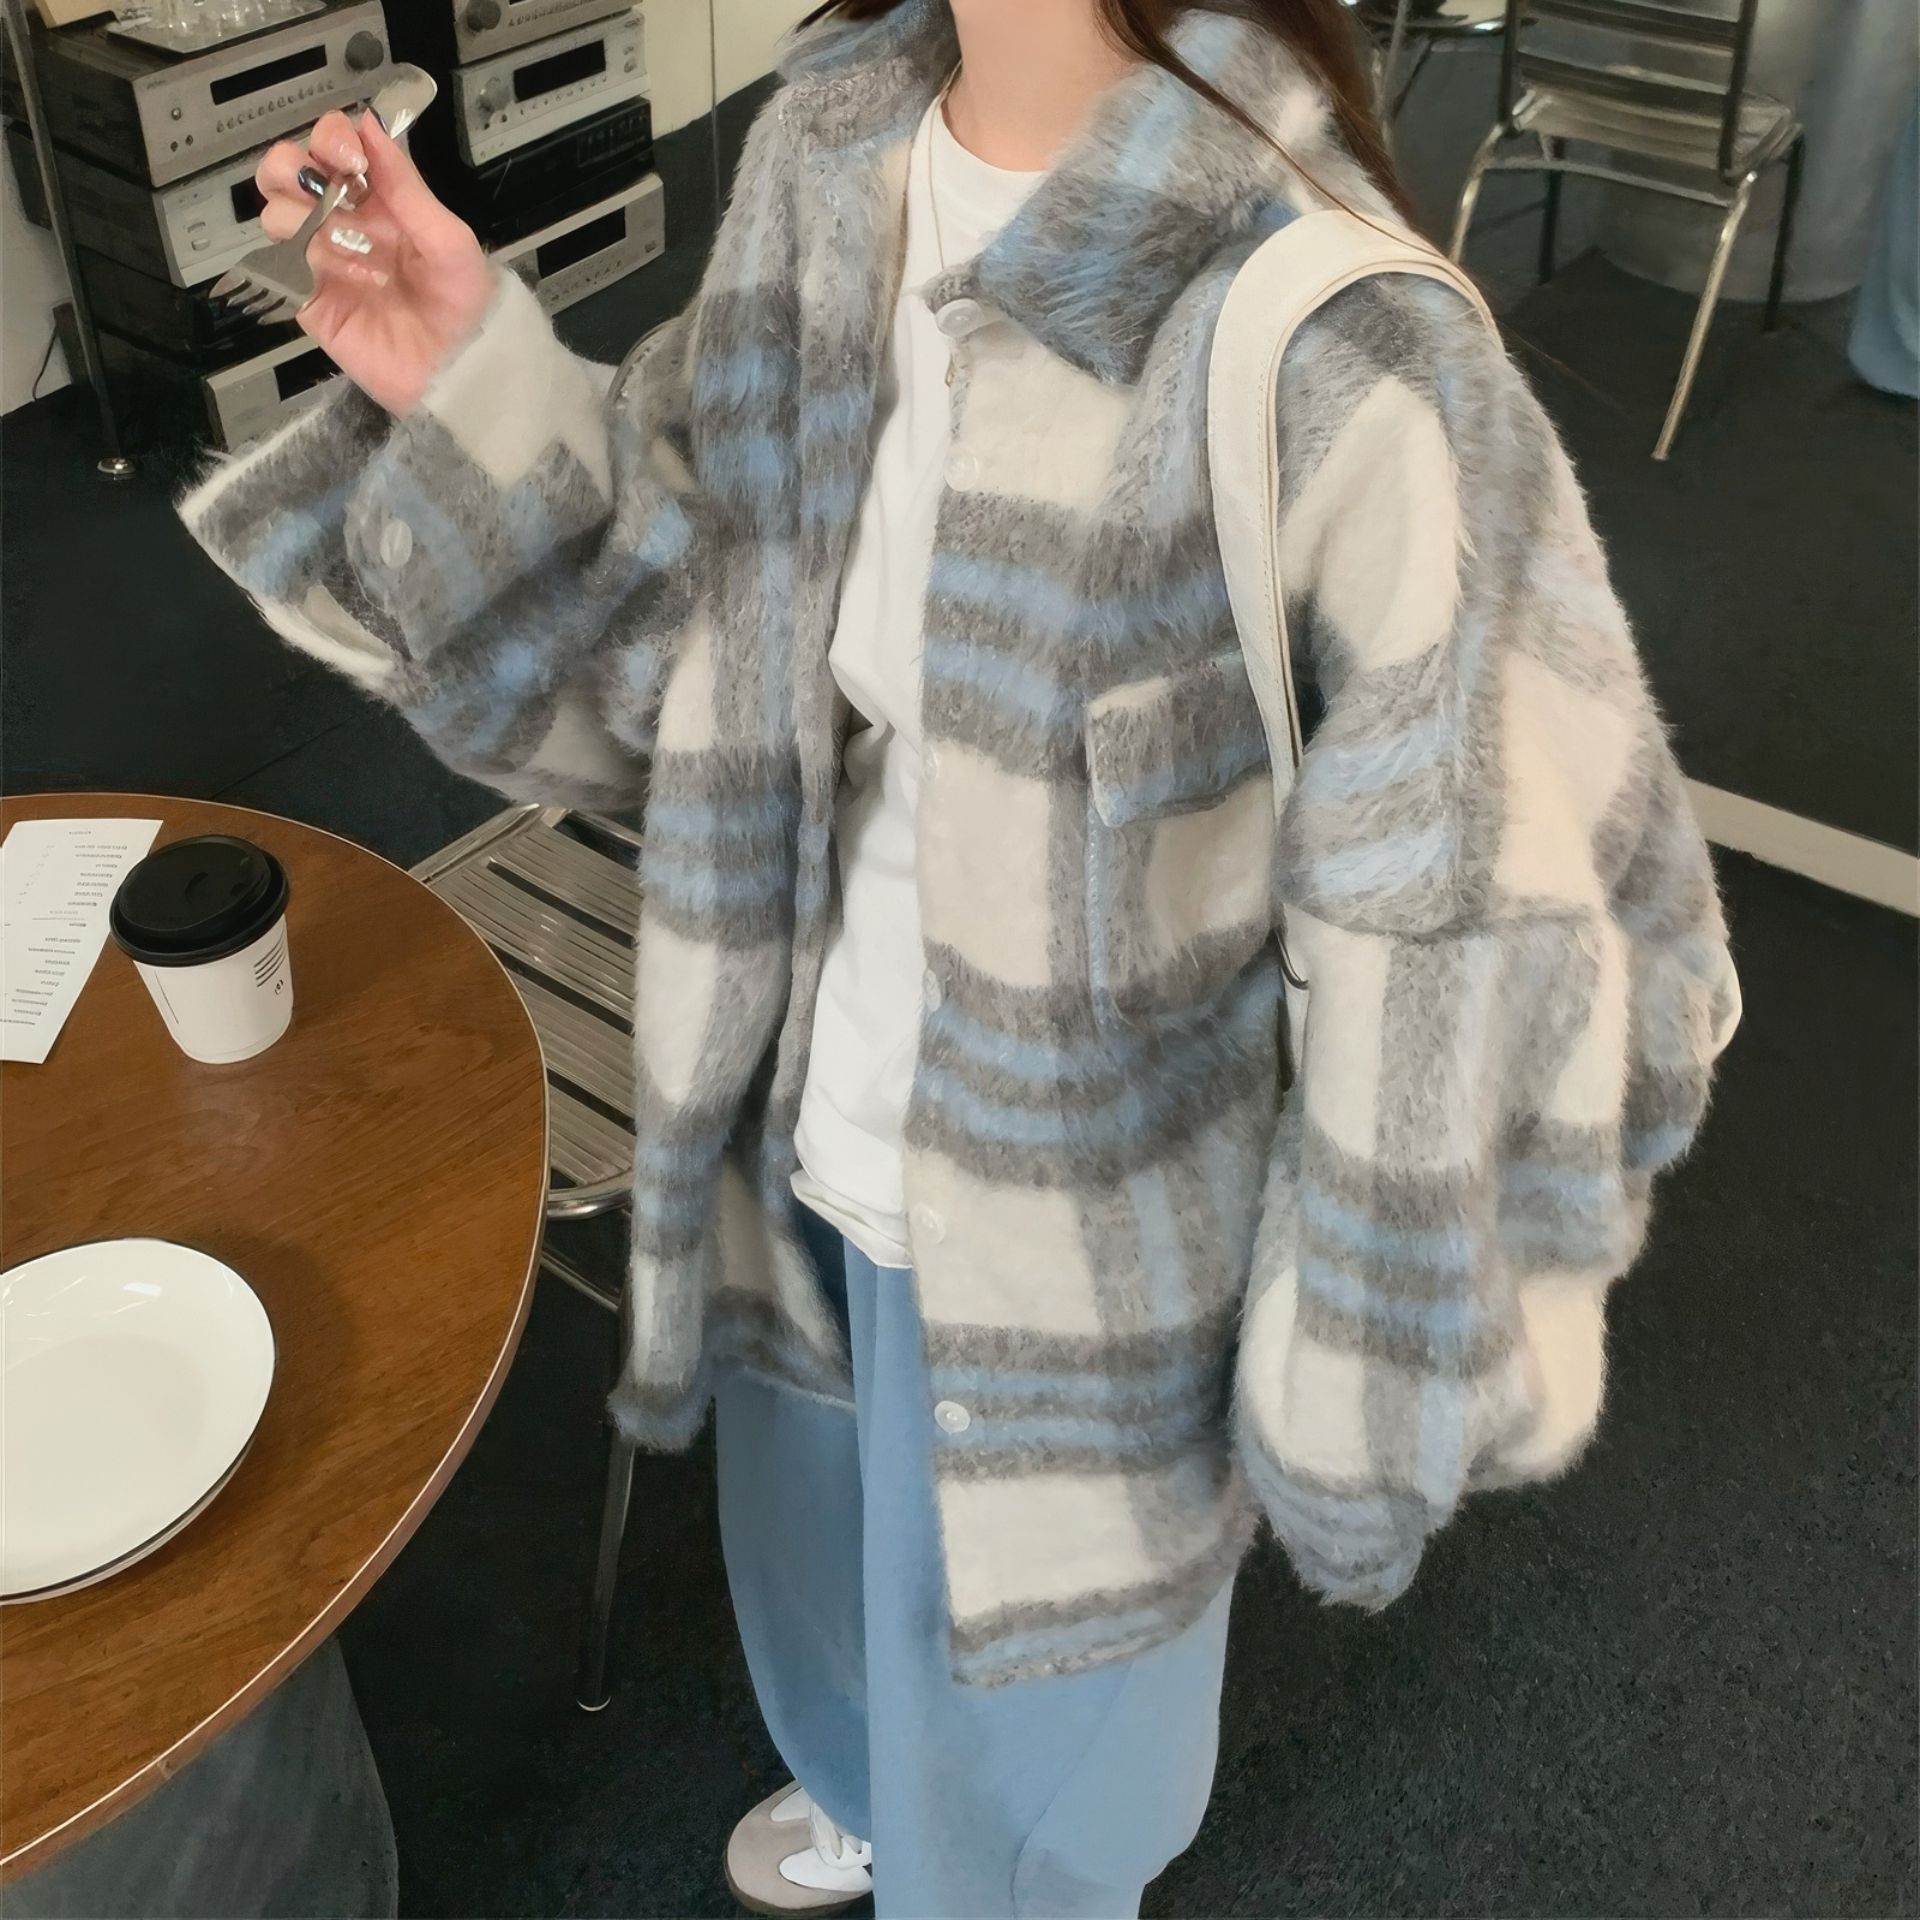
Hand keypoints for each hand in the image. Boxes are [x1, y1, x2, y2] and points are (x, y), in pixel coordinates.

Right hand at [255, 109, 496, 414]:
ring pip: (274, 212)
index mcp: (380, 201)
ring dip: (293, 212)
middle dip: (292, 165)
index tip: (350, 156)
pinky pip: (277, 267)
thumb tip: (369, 124)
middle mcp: (344, 223)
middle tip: (325, 187)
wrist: (462, 374)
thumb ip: (407, 186)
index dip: (331, 138)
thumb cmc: (467, 307)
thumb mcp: (449, 241)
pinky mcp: (310, 302)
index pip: (334, 146)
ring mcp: (323, 261)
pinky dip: (292, 259)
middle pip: (287, 170)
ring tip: (330, 236)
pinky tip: (326, 271)